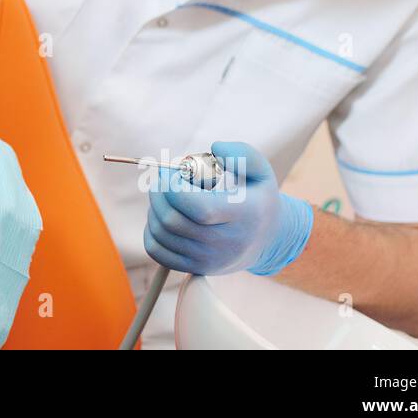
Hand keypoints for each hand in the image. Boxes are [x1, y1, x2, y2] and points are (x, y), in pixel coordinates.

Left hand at [143, 141, 312, 275]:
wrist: (266, 240)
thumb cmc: (256, 197)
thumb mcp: (260, 171)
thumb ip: (241, 154)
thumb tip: (215, 149)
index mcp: (242, 216)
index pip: (199, 208)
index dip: (175, 187)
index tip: (172, 172)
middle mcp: (225, 243)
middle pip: (173, 220)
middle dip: (159, 193)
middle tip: (163, 179)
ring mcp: (209, 259)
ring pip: (161, 233)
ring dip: (154, 208)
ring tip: (165, 195)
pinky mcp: (195, 268)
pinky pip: (157, 250)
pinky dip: (151, 230)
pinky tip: (163, 215)